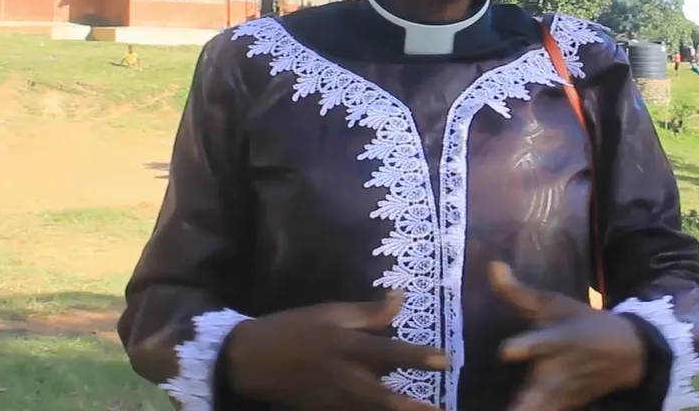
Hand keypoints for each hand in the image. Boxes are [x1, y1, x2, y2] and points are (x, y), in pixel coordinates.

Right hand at [223, 291, 447, 409]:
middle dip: (416, 408)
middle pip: (388, 398)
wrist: (250, 362)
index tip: (447, 360)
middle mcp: (347, 378)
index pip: (391, 353)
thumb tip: (401, 299)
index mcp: (349, 347)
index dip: (420, 357)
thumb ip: (369, 312)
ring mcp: (337, 401)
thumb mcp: (330, 313)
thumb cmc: (294, 329)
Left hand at [491, 262, 646, 410]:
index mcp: (558, 340)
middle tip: (509, 408)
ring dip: (523, 410)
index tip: (506, 352)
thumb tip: (492, 266)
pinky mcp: (563, 407)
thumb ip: (518, 293)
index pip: (539, 345)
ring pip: (537, 409)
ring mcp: (561, 395)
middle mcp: (558, 372)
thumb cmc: (584, 323)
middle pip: (535, 395)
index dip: (522, 348)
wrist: (627, 355)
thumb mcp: (556, 305)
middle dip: (522, 404)